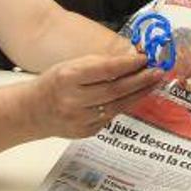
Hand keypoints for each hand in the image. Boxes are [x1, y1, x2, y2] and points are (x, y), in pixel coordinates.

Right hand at [29, 48, 161, 137]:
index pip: (105, 70)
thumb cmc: (55, 83)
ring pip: (117, 106)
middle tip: (157, 72)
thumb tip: (131, 59)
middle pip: (115, 90)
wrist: (33, 111)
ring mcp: (79, 119)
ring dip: (138, 94)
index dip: (128, 64)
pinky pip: (110, 118)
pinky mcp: (84, 132)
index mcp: (68, 77)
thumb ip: (99, 63)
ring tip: (152, 84)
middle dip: (140, 80)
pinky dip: (123, 106)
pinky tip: (133, 97)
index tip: (144, 58)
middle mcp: (73, 100)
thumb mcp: (71, 65)